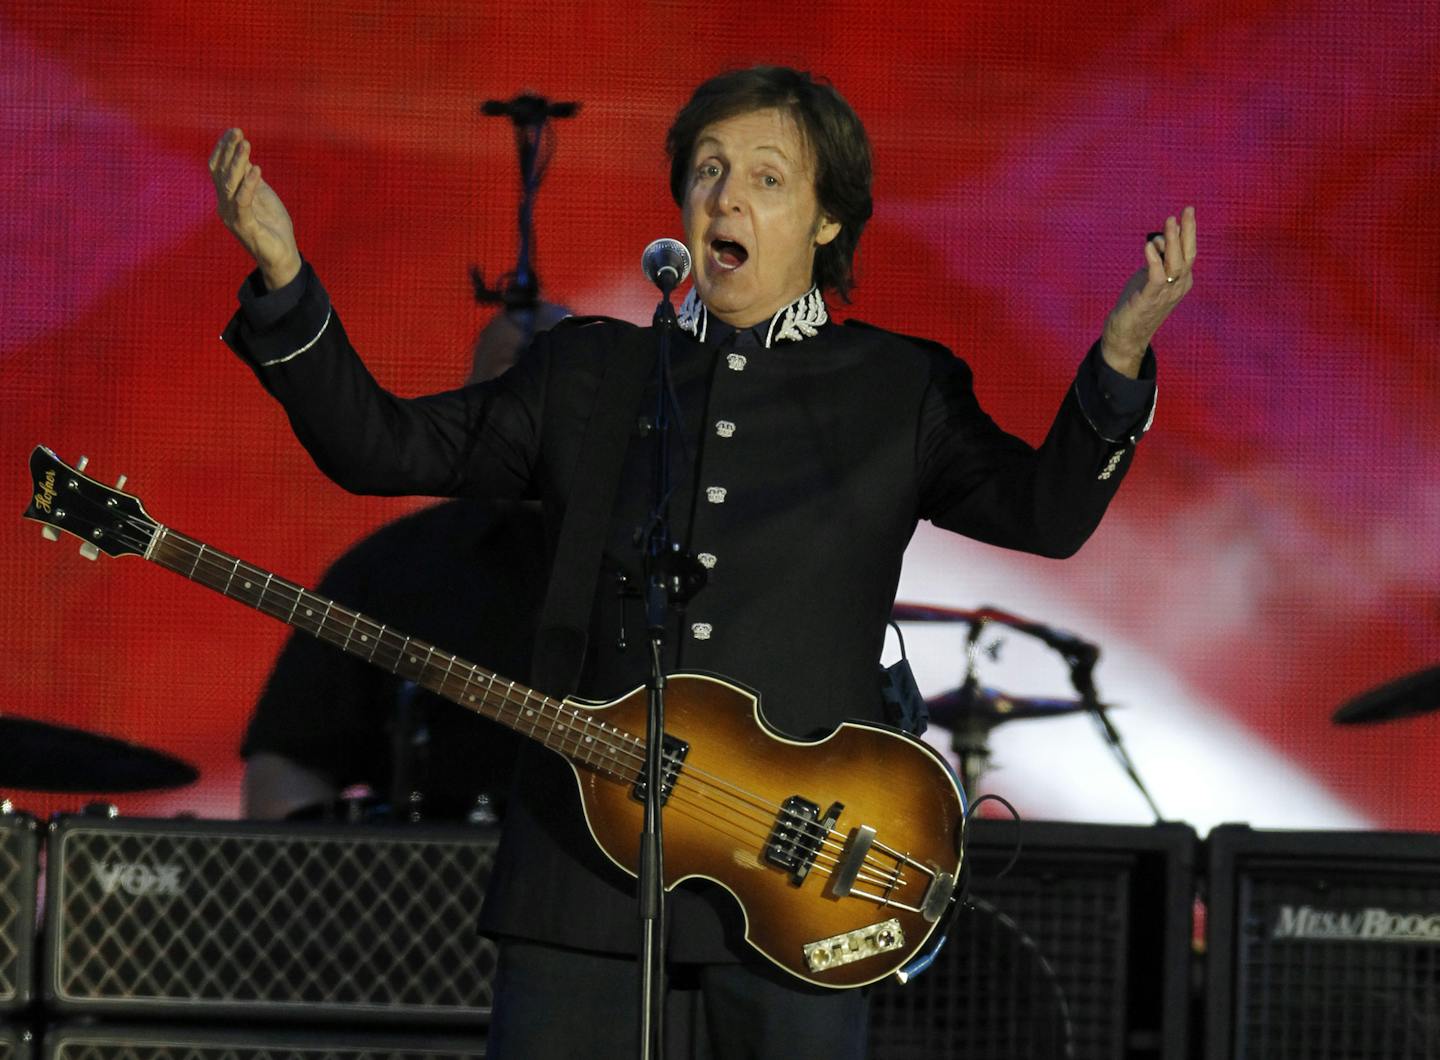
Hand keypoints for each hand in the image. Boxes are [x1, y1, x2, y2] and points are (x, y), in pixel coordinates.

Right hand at [208, 128, 300, 289]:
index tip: (233, 131)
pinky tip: (258, 169)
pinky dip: (249, 184)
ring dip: (238, 162)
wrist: (281, 256)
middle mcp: (224, 205)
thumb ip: (251, 179)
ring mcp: (232, 216)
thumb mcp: (262, 196)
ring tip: (246, 144)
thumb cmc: (272, 225)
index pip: (217, 168)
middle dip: (228, 150)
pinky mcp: (245, 226)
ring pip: (229, 184)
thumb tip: (247, 158)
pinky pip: (243, 201)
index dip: (223, 149)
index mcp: (226, 197)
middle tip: (237, 131)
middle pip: (220, 172)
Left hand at [1100, 206, 1195, 376]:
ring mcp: (1166, 294)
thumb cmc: (1138, 303)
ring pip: (1176, 264)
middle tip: (1187, 210)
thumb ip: (1157, 260)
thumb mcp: (1150, 277)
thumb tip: (1158, 239)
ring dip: (1173, 241)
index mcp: (1182, 280)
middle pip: (1188, 255)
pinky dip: (1154, 260)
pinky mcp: (1149, 300)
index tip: (1187, 212)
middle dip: (1189, 231)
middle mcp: (1179, 286)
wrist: (1127, 335)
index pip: (1189, 252)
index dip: (1188, 232)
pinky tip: (1148, 246)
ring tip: (1169, 221)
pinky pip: (1156, 277)